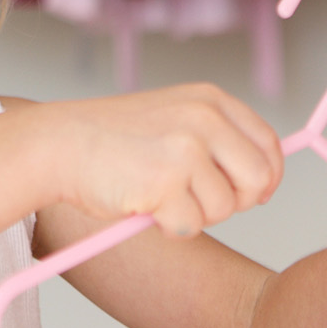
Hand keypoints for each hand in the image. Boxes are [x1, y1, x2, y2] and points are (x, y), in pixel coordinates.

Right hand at [43, 83, 283, 236]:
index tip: (257, 195)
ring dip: (194, 215)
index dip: (268, 177)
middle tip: (201, 204)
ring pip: (223, 209)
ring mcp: (185, 150)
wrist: (58, 143)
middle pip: (258, 179)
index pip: (267, 143)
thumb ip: (217, 138)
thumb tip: (264, 180)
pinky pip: (191, 227)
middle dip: (237, 202)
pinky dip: (169, 227)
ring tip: (158, 195)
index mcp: (211, 100)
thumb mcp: (174, 117)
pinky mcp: (165, 183)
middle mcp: (204, 120)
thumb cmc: (113, 139)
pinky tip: (142, 204)